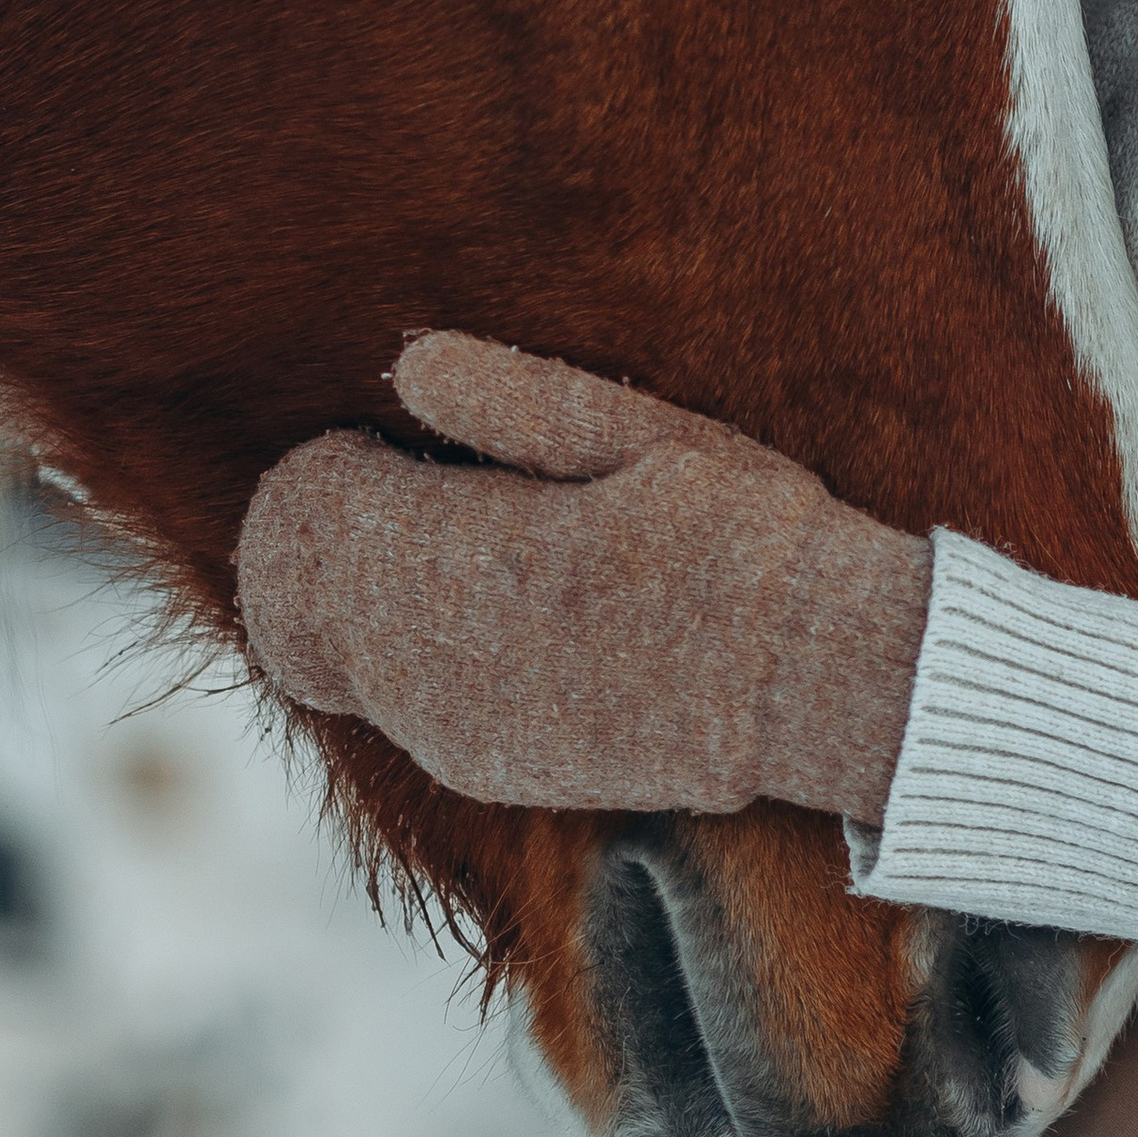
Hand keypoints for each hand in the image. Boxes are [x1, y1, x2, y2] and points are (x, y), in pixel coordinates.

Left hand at [235, 333, 933, 819]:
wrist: (822, 686)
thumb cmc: (746, 535)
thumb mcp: (647, 436)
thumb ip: (517, 399)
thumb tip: (405, 365)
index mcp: (479, 557)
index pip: (324, 511)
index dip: (335, 465)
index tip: (379, 440)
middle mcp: (449, 661)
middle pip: (315, 592)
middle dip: (339, 532)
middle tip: (399, 480)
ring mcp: (463, 729)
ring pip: (348, 657)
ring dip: (370, 595)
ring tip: (450, 540)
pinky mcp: (493, 772)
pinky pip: (398, 709)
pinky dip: (409, 656)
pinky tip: (478, 616)